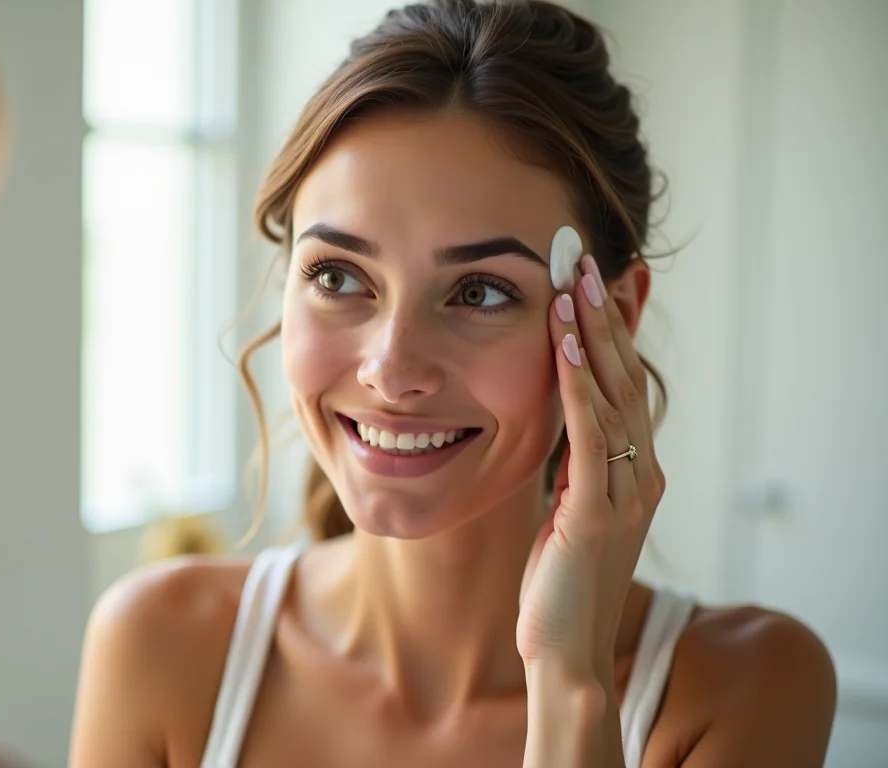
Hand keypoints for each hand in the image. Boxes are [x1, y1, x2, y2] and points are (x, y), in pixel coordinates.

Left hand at [517, 255, 664, 682]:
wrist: (564, 652)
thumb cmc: (560, 583)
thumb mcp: (567, 509)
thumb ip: (573, 466)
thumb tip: (560, 419)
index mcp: (634, 471)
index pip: (623, 384)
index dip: (611, 330)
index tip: (595, 279)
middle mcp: (641, 474)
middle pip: (624, 377)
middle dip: (603, 315)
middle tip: (583, 257)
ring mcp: (625, 493)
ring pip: (611, 397)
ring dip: (592, 336)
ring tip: (574, 282)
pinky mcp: (596, 513)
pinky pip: (589, 436)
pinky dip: (577, 388)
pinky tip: (565, 348)